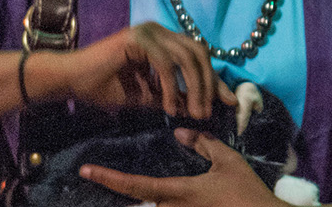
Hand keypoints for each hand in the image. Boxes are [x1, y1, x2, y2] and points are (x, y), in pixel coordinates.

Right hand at [54, 22, 234, 119]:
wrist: (70, 81)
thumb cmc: (105, 87)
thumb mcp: (148, 95)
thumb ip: (173, 97)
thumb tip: (199, 107)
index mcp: (164, 39)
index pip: (199, 56)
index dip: (215, 80)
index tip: (228, 102)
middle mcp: (159, 30)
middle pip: (199, 53)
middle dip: (208, 84)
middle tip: (208, 112)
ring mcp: (149, 31)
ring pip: (186, 58)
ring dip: (194, 88)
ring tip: (194, 113)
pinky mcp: (137, 39)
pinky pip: (165, 64)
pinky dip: (172, 88)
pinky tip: (170, 108)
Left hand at [80, 128, 283, 206]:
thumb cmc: (245, 191)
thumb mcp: (228, 161)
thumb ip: (204, 145)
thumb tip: (181, 133)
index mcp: (178, 192)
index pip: (135, 186)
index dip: (109, 178)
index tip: (86, 170)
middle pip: (139, 203)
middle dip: (120, 190)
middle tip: (98, 176)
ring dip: (143, 198)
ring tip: (124, 183)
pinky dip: (161, 202)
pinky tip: (165, 195)